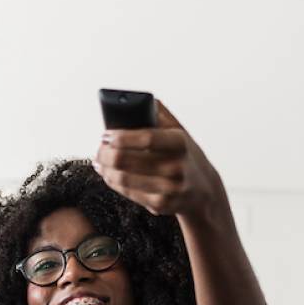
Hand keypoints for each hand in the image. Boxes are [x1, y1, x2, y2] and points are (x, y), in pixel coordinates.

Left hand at [94, 100, 229, 220]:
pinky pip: (127, 193)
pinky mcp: (160, 205)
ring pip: (122, 178)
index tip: (106, 135)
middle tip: (99, 148)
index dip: (121, 136)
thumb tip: (140, 99)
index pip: (146, 138)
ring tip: (99, 162)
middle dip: (104, 153)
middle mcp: (176, 167)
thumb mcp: (181, 132)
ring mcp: (169, 188)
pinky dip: (113, 183)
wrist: (204, 191)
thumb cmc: (186, 156)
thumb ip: (161, 115)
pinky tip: (110, 175)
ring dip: (105, 169)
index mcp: (180, 143)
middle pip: (125, 160)